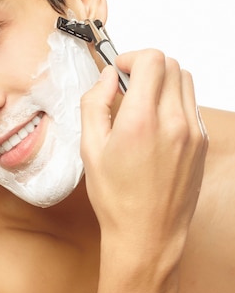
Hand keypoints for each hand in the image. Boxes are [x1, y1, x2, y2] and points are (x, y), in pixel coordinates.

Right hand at [80, 49, 207, 263]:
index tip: (119, 69)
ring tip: (143, 102)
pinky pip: (192, 105)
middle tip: (128, 84)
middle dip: (147, 66)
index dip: (132, 57)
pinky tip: (157, 122)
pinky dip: (175, 101)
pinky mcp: (201, 143)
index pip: (152, 60)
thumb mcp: (90, 150)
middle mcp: (173, 122)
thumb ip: (95, 105)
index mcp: (141, 121)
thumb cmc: (117, 200)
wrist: (147, 234)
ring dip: (163, 81)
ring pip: (185, 82)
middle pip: (171, 65)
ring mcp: (193, 133)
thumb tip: (106, 78)